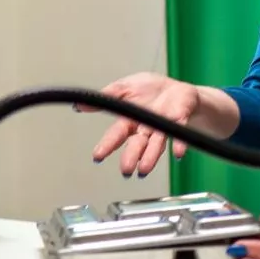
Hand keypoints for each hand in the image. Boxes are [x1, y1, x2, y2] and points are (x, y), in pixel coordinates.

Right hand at [79, 73, 199, 176]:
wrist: (177, 88)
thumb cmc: (150, 91)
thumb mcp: (124, 88)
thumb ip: (106, 96)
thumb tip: (79, 104)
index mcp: (131, 121)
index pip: (117, 134)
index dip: (107, 145)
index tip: (98, 156)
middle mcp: (146, 128)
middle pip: (136, 144)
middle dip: (130, 156)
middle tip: (125, 170)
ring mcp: (163, 126)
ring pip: (156, 144)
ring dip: (150, 157)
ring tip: (144, 169)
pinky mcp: (180, 121)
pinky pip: (180, 134)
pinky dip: (179, 144)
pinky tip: (177, 154)